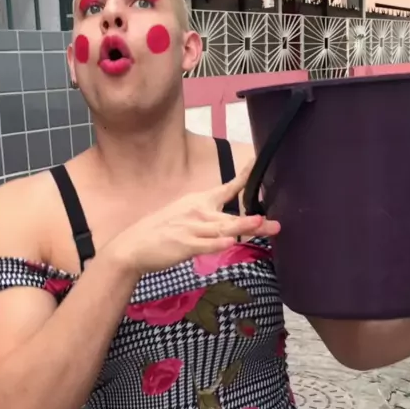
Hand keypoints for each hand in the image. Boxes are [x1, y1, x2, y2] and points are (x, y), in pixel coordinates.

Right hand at [108, 160, 279, 275]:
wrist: (133, 246)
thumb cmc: (160, 231)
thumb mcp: (184, 216)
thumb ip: (208, 218)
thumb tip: (229, 222)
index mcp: (199, 202)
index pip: (227, 188)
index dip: (244, 177)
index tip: (257, 163)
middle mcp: (198, 213)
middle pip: (231, 215)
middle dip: (253, 220)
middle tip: (276, 223)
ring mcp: (191, 229)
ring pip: (222, 228)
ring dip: (241, 226)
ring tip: (259, 224)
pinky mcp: (184, 245)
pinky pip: (204, 245)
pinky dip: (217, 243)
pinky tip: (230, 242)